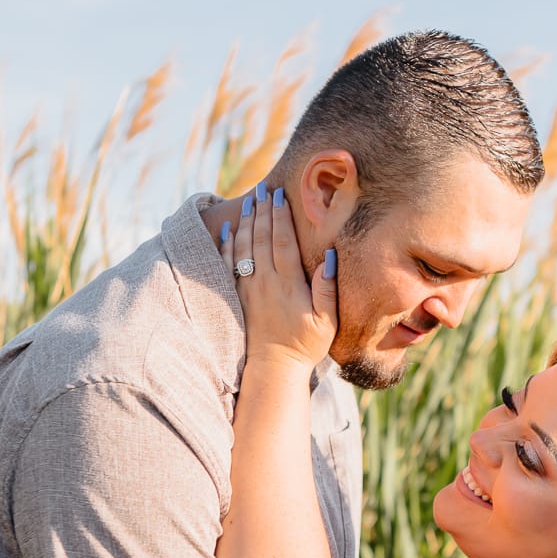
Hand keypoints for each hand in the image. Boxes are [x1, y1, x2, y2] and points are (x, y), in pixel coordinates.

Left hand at [222, 184, 337, 370]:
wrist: (274, 368)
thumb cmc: (305, 345)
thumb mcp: (327, 321)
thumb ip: (327, 288)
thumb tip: (329, 256)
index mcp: (288, 284)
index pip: (283, 242)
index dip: (281, 217)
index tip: (280, 197)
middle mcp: (265, 282)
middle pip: (262, 238)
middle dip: (264, 211)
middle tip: (265, 189)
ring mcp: (248, 288)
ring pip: (245, 246)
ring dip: (248, 221)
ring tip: (251, 201)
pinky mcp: (238, 297)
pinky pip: (229, 264)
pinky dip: (228, 244)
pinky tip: (229, 229)